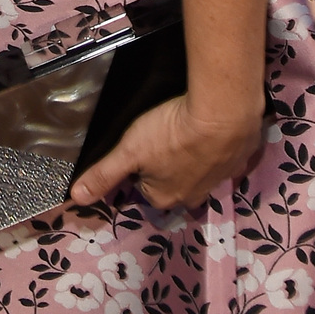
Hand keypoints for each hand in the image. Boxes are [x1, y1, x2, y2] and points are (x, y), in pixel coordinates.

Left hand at [70, 92, 263, 212]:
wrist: (222, 115)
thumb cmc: (171, 134)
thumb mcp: (129, 151)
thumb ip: (103, 174)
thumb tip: (75, 198)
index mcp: (165, 198)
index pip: (144, 185)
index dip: (141, 164)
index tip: (142, 144)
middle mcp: (193, 197)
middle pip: (173, 181)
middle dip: (168, 163)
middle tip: (164, 135)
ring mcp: (220, 180)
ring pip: (200, 171)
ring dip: (194, 155)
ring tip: (188, 130)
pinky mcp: (239, 161)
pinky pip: (224, 157)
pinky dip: (218, 147)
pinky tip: (212, 129)